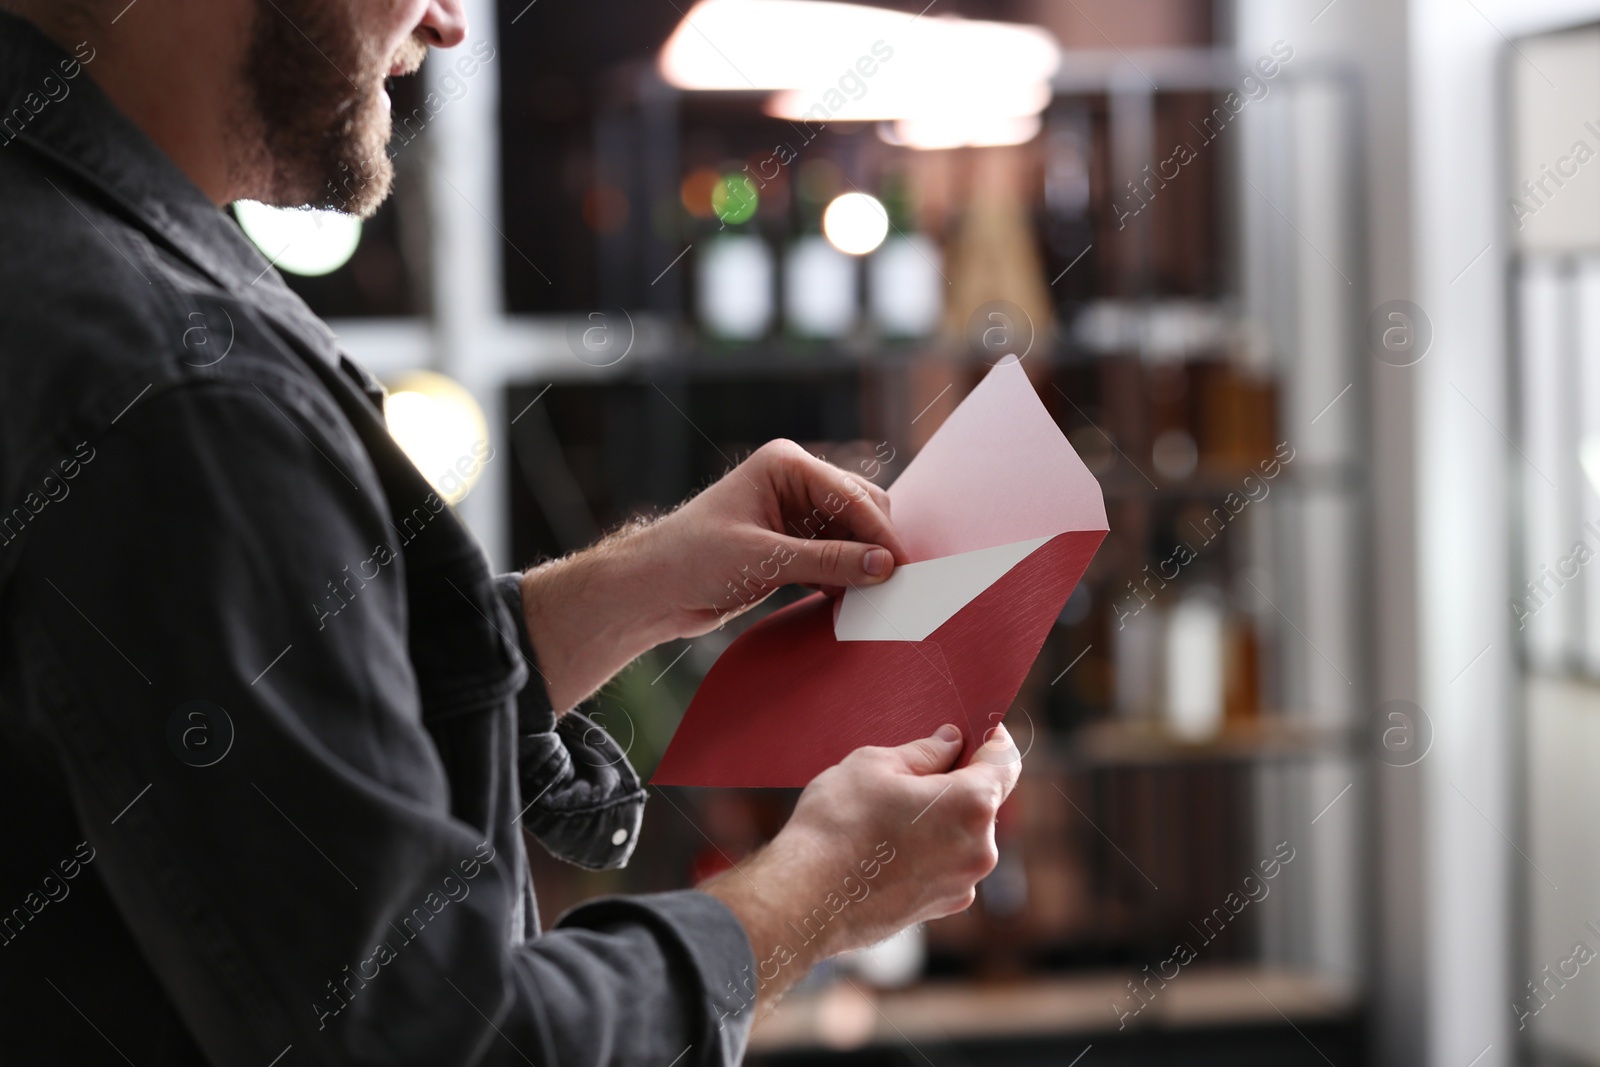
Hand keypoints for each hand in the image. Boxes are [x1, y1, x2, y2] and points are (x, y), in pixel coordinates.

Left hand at [645, 439, 910, 634]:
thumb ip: (828, 561)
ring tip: (875, 601)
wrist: (653, 589)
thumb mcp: (764, 559)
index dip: (880, 534)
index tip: (902, 570)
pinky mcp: (794, 544)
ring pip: (854, 536)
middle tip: (894, 589)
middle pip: (862, 510)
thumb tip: (885, 566)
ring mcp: (797, 513)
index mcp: (787, 465)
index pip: (852, 496)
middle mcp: (797, 482)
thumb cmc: (693, 559)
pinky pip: (838, 557)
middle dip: (876, 547)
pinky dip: (847, 578)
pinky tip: (852, 603)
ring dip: (864, 566)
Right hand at [703, 724, 1020, 1007]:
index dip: (991, 738)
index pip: (1005, 760)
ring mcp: (962, 884)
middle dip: (956, 780)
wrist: (805, 899)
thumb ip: (925, 752)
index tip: (973, 729)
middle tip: (914, 768)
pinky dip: (928, 850)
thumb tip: (950, 743)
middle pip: (983, 800)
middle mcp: (980, 849)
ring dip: (939, 817)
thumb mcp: (875, 765)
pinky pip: (946, 864)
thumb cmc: (838, 825)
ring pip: (962, 834)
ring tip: (889, 812)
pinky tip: (885, 845)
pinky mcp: (941, 908)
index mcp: (972, 804)